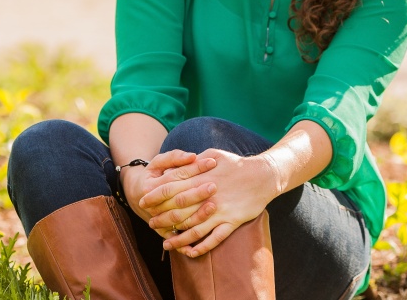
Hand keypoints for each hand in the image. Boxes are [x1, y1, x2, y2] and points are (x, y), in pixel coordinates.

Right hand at [121, 149, 217, 233]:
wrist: (138, 196)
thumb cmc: (154, 174)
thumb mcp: (158, 161)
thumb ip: (175, 157)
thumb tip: (193, 156)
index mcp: (152, 186)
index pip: (177, 176)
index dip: (195, 169)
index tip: (212, 163)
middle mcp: (154, 205)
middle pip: (178, 199)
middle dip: (197, 193)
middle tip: (214, 186)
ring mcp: (158, 220)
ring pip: (179, 219)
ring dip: (197, 214)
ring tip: (213, 205)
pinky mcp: (164, 232)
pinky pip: (178, 237)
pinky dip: (189, 239)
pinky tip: (205, 233)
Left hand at [140, 149, 278, 257]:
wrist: (263, 175)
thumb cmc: (235, 163)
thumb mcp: (213, 155)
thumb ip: (192, 163)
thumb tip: (173, 169)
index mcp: (202, 175)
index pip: (173, 185)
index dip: (156, 194)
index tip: (144, 200)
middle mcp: (209, 194)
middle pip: (179, 208)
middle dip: (161, 217)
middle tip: (150, 222)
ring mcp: (220, 209)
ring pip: (194, 227)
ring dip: (178, 237)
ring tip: (165, 243)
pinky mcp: (232, 221)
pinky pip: (214, 238)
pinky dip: (201, 247)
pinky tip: (190, 252)